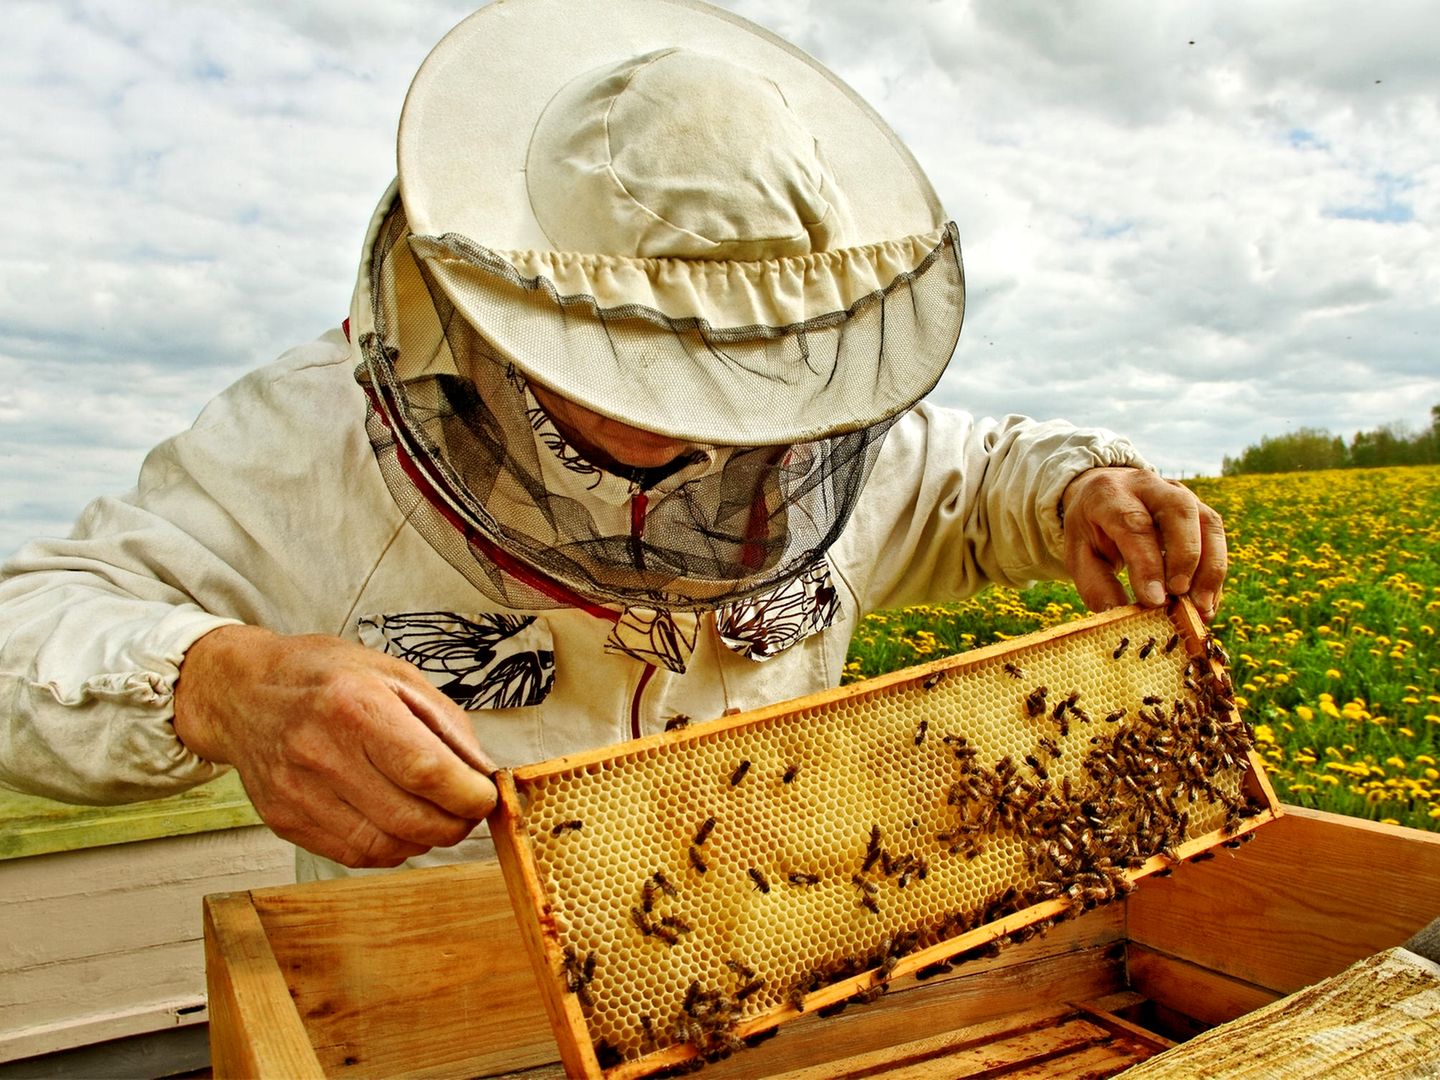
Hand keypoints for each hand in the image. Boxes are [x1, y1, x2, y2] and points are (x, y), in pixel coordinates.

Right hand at [174, 625, 497, 867]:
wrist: (243, 693)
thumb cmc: (325, 676)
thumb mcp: (395, 674)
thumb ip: (446, 724)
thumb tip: (483, 773)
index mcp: (354, 705)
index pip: (426, 771)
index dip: (468, 795)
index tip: (486, 796)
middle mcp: (320, 752)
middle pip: (410, 818)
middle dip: (456, 824)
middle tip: (467, 810)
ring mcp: (298, 793)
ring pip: (386, 846)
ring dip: (425, 839)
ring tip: (433, 814)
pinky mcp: (284, 821)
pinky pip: (355, 855)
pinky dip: (390, 847)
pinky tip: (397, 822)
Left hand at [1060, 467, 1225, 621]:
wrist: (1105, 492)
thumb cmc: (1092, 529)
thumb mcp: (1079, 554)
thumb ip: (1097, 584)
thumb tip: (1122, 616)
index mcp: (1109, 494)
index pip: (1134, 524)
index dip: (1147, 564)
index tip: (1155, 601)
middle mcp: (1148, 485)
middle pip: (1179, 511)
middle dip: (1184, 557)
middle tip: (1179, 596)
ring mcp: (1179, 492)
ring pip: (1207, 522)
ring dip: (1209, 567)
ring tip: (1200, 607)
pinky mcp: (1199, 507)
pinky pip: (1215, 536)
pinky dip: (1214, 572)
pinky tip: (1206, 602)